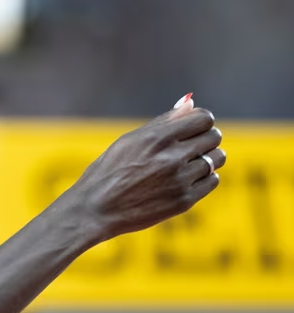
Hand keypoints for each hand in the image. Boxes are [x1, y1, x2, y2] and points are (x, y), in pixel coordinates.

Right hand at [66, 95, 224, 240]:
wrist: (96, 210)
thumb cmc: (109, 172)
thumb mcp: (129, 141)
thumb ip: (162, 122)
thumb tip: (190, 102)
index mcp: (157, 137)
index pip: (204, 118)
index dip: (200, 122)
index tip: (192, 129)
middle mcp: (171, 157)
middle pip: (214, 137)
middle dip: (205, 139)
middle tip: (188, 148)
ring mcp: (179, 180)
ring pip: (216, 159)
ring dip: (206, 159)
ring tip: (187, 164)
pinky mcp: (184, 200)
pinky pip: (212, 181)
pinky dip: (203, 178)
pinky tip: (184, 180)